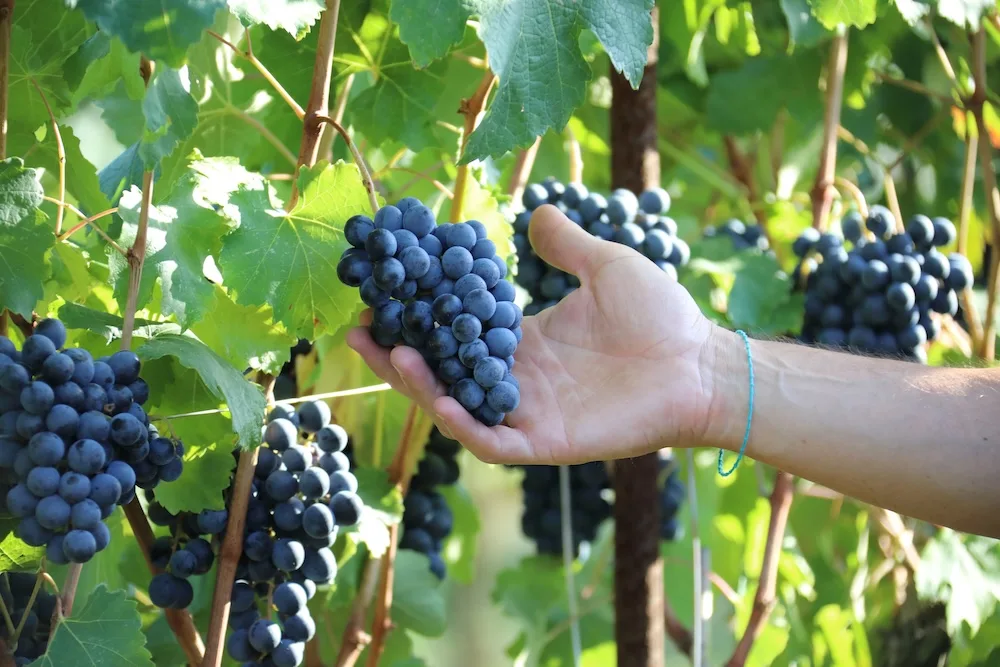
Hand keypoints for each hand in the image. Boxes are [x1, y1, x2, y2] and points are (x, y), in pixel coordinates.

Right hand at [346, 204, 719, 464]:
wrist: (702, 365)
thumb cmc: (661, 316)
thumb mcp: (606, 266)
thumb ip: (566, 244)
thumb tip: (534, 212)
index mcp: (525, 342)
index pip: (457, 332)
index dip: (420, 317)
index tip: (384, 292)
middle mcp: (518, 379)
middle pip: (443, 372)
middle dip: (398, 356)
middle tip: (357, 331)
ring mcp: (530, 413)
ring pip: (457, 406)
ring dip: (419, 385)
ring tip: (391, 353)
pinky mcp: (547, 442)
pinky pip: (493, 439)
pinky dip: (463, 423)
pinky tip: (439, 398)